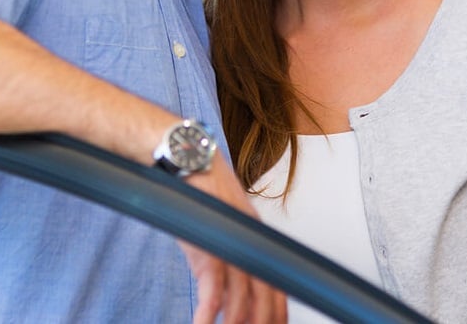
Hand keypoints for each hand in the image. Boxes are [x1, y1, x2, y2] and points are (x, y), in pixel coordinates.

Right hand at [178, 155, 286, 323]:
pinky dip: (209, 312)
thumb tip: (224, 291)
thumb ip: (224, 257)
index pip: (275, 282)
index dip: (278, 310)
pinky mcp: (208, 245)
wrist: (188, 160)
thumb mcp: (218, 227)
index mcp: (255, 238)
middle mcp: (249, 242)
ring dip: (236, 322)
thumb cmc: (200, 190)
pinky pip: (213, 288)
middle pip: (265, 293)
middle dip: (263, 320)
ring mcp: (230, 244)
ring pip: (242, 296)